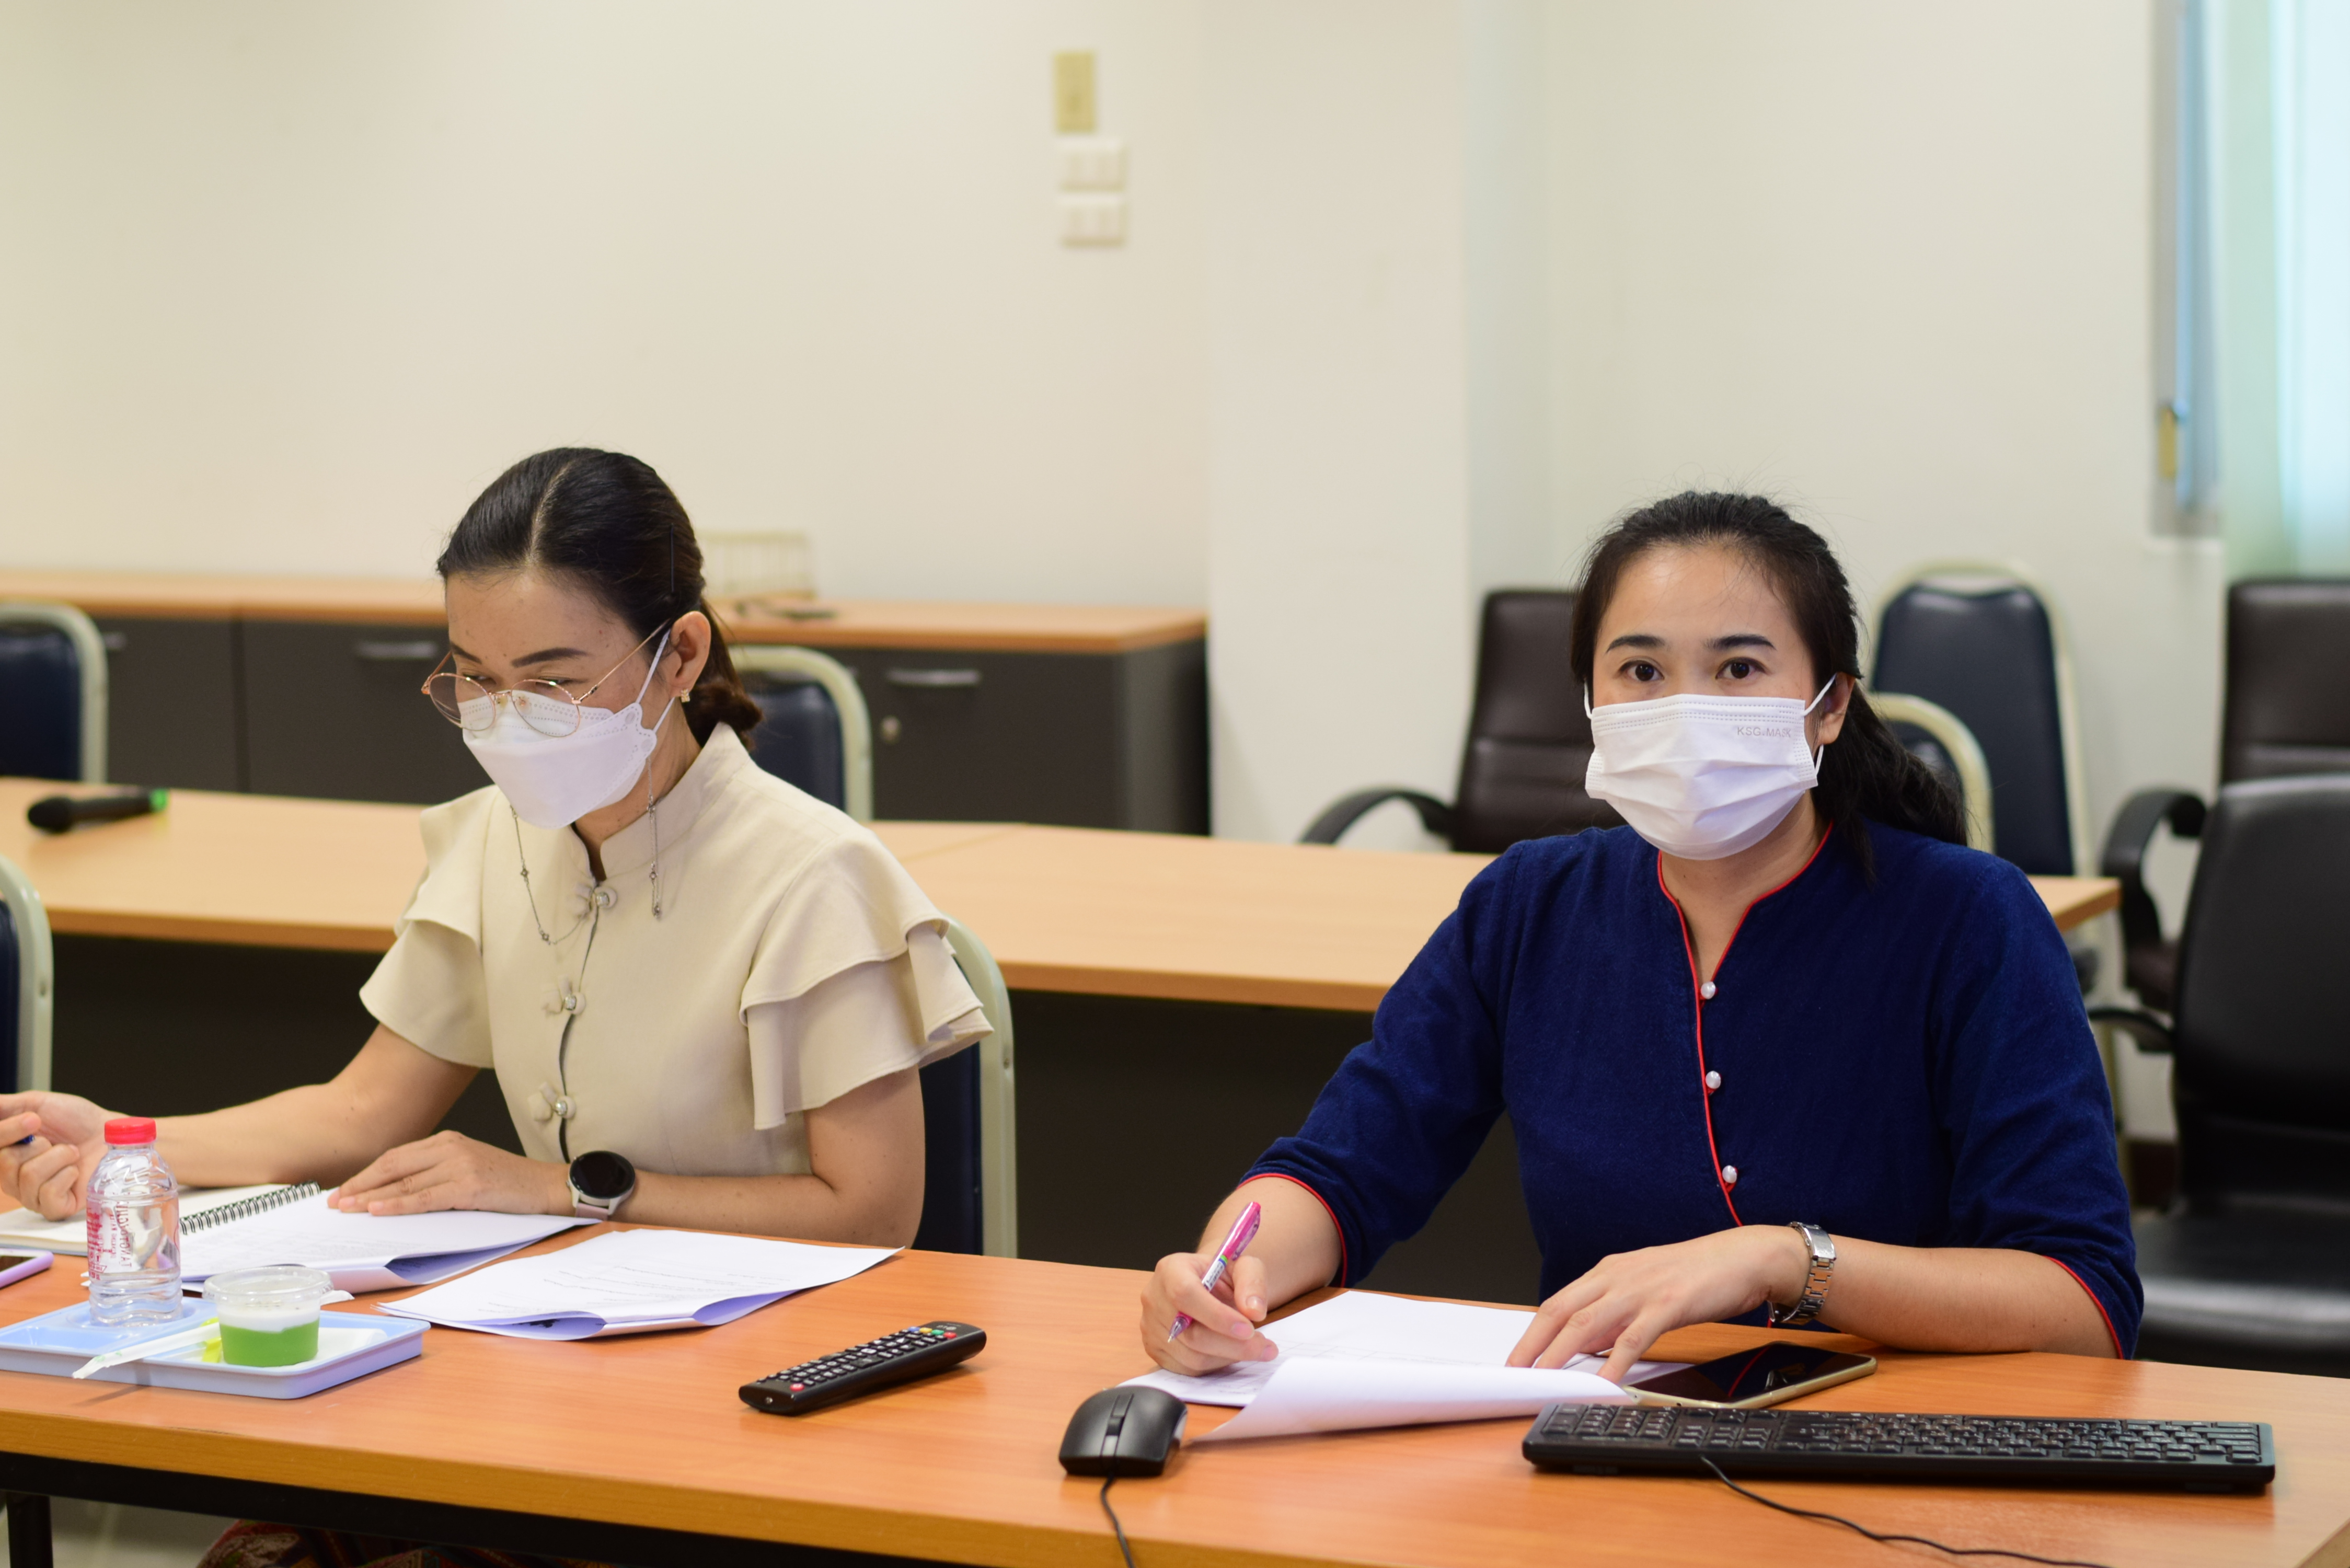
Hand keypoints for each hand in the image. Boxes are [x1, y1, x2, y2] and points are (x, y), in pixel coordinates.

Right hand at [0, 1092, 123, 1219]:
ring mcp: (31, 1196)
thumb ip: (4, 1107)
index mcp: (4, 1154)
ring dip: (58, 1157)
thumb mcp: (36, 1104)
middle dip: (39, 1144)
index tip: (34, 1119)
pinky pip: (48, 1194)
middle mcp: (11, 1178)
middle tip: (55, 1141)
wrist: (110, 1134)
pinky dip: (66, 1175)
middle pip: (5, 1162)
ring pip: (29, 1176)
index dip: (8, 1131)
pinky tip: (75, 1171)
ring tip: (71, 1153)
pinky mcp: (54, 1209)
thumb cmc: (75, 1120)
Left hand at [331, 1131, 566, 1216]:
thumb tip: (394, 1192)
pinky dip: (397, 1205)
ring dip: (370, 1197)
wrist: (547, 1186)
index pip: (395, 1156)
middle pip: (393, 1166)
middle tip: (335, 1201)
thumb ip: (436, 1172)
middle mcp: (451, 1147)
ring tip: (347, 1208)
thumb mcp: (468, 1167)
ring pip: (404, 1183)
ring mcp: (460, 1165)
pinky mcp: (470, 1186)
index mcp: (448, 1140)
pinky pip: (424, 1198)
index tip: (344, 1189)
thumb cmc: (509, 1183)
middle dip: (360, 1185)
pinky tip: (378, 1210)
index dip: (366, 1174)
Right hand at [1140, 1249, 1278, 1374]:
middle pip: (1189, 1334)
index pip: (1185, 1294)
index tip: (1249, 1329)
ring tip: (1256, 1348)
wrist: (1207, 1286)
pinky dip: (1216, 1365)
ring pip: (1191, 1356)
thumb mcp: (1243, 1266)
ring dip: (1228, 1357)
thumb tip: (1254, 1311)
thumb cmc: (1222, 1275)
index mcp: (1171, 1270)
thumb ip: (1252, 1282)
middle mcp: (1155, 1299)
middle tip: (1264, 1347)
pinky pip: (1188, 1369)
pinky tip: (1233, 1352)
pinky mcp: (1156, 1350)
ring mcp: (1151, 1328)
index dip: (1217, 1316)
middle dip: (1232, 1345)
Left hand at [1508, 1225, 1810, 1381]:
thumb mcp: (1644, 1291)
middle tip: (1514, 1373)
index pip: (1558, 1303)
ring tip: (1543, 1380)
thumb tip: (1587, 1346)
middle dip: (1533, 1344)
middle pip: (1561, 1312)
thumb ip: (1615, 1316)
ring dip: (1560, 1355)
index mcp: (1608, 1272)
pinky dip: (1615, 1363)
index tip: (1516, 1358)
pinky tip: (1605, 1383)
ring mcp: (1640, 1289)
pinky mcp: (1668, 1304)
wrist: (1743, 1258)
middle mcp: (1616, 1276)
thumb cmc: (1695, 1276)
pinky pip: (1633, 1338)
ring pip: (1587, 1324)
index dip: (1532, 1331)